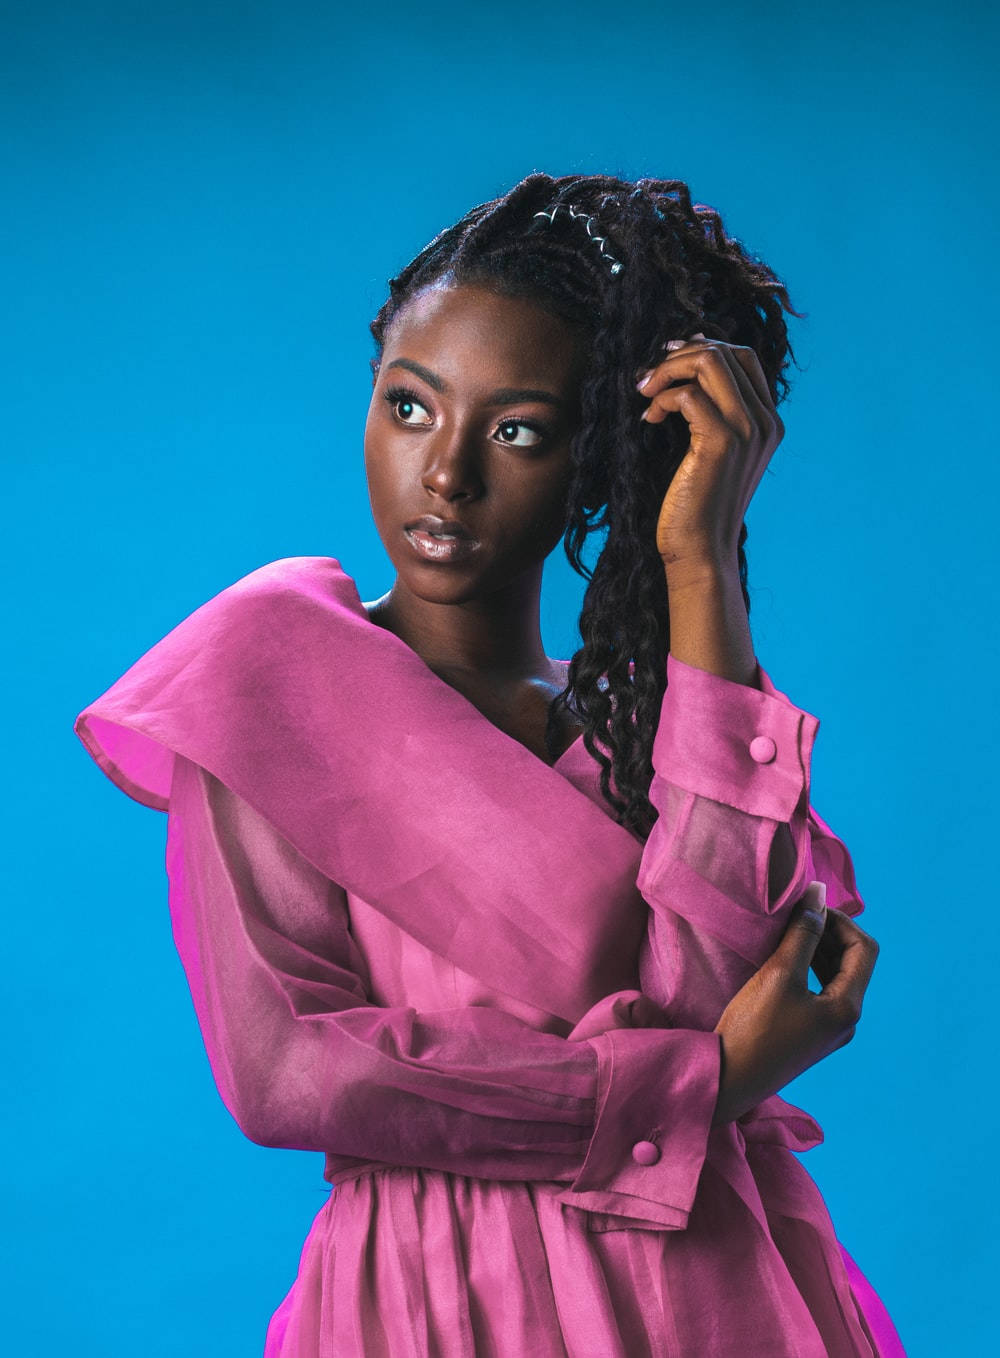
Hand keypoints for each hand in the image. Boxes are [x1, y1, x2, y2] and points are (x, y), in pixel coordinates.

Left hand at [634, 334, 784, 572]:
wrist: (701, 551)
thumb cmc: (698, 505)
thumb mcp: (712, 453)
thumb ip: (712, 413)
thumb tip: (688, 365)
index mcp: (769, 422)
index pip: (744, 357)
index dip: (704, 347)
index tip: (669, 357)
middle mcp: (765, 421)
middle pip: (725, 352)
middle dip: (680, 355)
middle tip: (649, 377)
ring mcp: (747, 430)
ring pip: (709, 362)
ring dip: (668, 371)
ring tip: (646, 394)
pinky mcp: (721, 442)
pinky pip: (688, 394)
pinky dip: (662, 399)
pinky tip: (649, 420)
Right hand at [710, 882, 879, 1126]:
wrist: (728, 1080)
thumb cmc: (754, 1027)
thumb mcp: (780, 974)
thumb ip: (803, 932)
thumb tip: (819, 893)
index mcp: (848, 1007)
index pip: (864, 949)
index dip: (840, 921)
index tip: (807, 908)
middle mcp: (847, 1020)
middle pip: (853, 962)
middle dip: (830, 933)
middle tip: (795, 916)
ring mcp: (829, 1030)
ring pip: (836, 976)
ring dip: (818, 950)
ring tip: (788, 934)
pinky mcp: (810, 1034)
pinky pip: (821, 991)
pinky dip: (809, 969)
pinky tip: (784, 961)